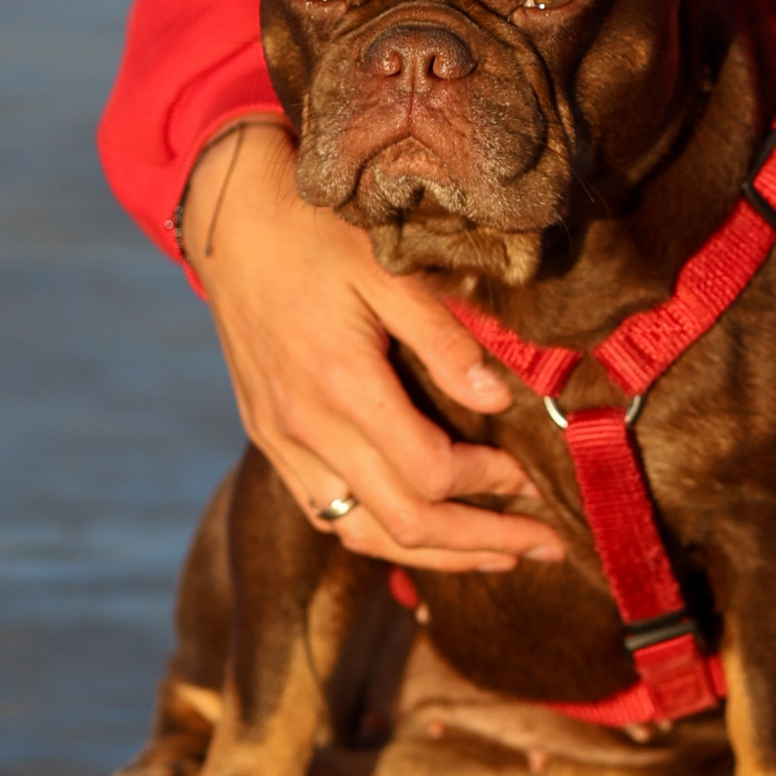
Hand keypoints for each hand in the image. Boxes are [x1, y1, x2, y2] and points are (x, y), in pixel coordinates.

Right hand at [181, 122, 560, 571]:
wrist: (229, 219)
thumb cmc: (316, 232)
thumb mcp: (389, 270)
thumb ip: (443, 340)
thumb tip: (497, 400)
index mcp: (339, 386)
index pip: (430, 471)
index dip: (491, 484)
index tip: (535, 476)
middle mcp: (304, 429)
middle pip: (403, 522)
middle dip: (482, 542)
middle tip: (546, 545)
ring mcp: (280, 442)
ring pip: (362, 532)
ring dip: (436, 554)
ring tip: (498, 555)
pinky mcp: (270, 440)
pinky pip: (328, 513)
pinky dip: (382, 533)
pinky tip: (426, 534)